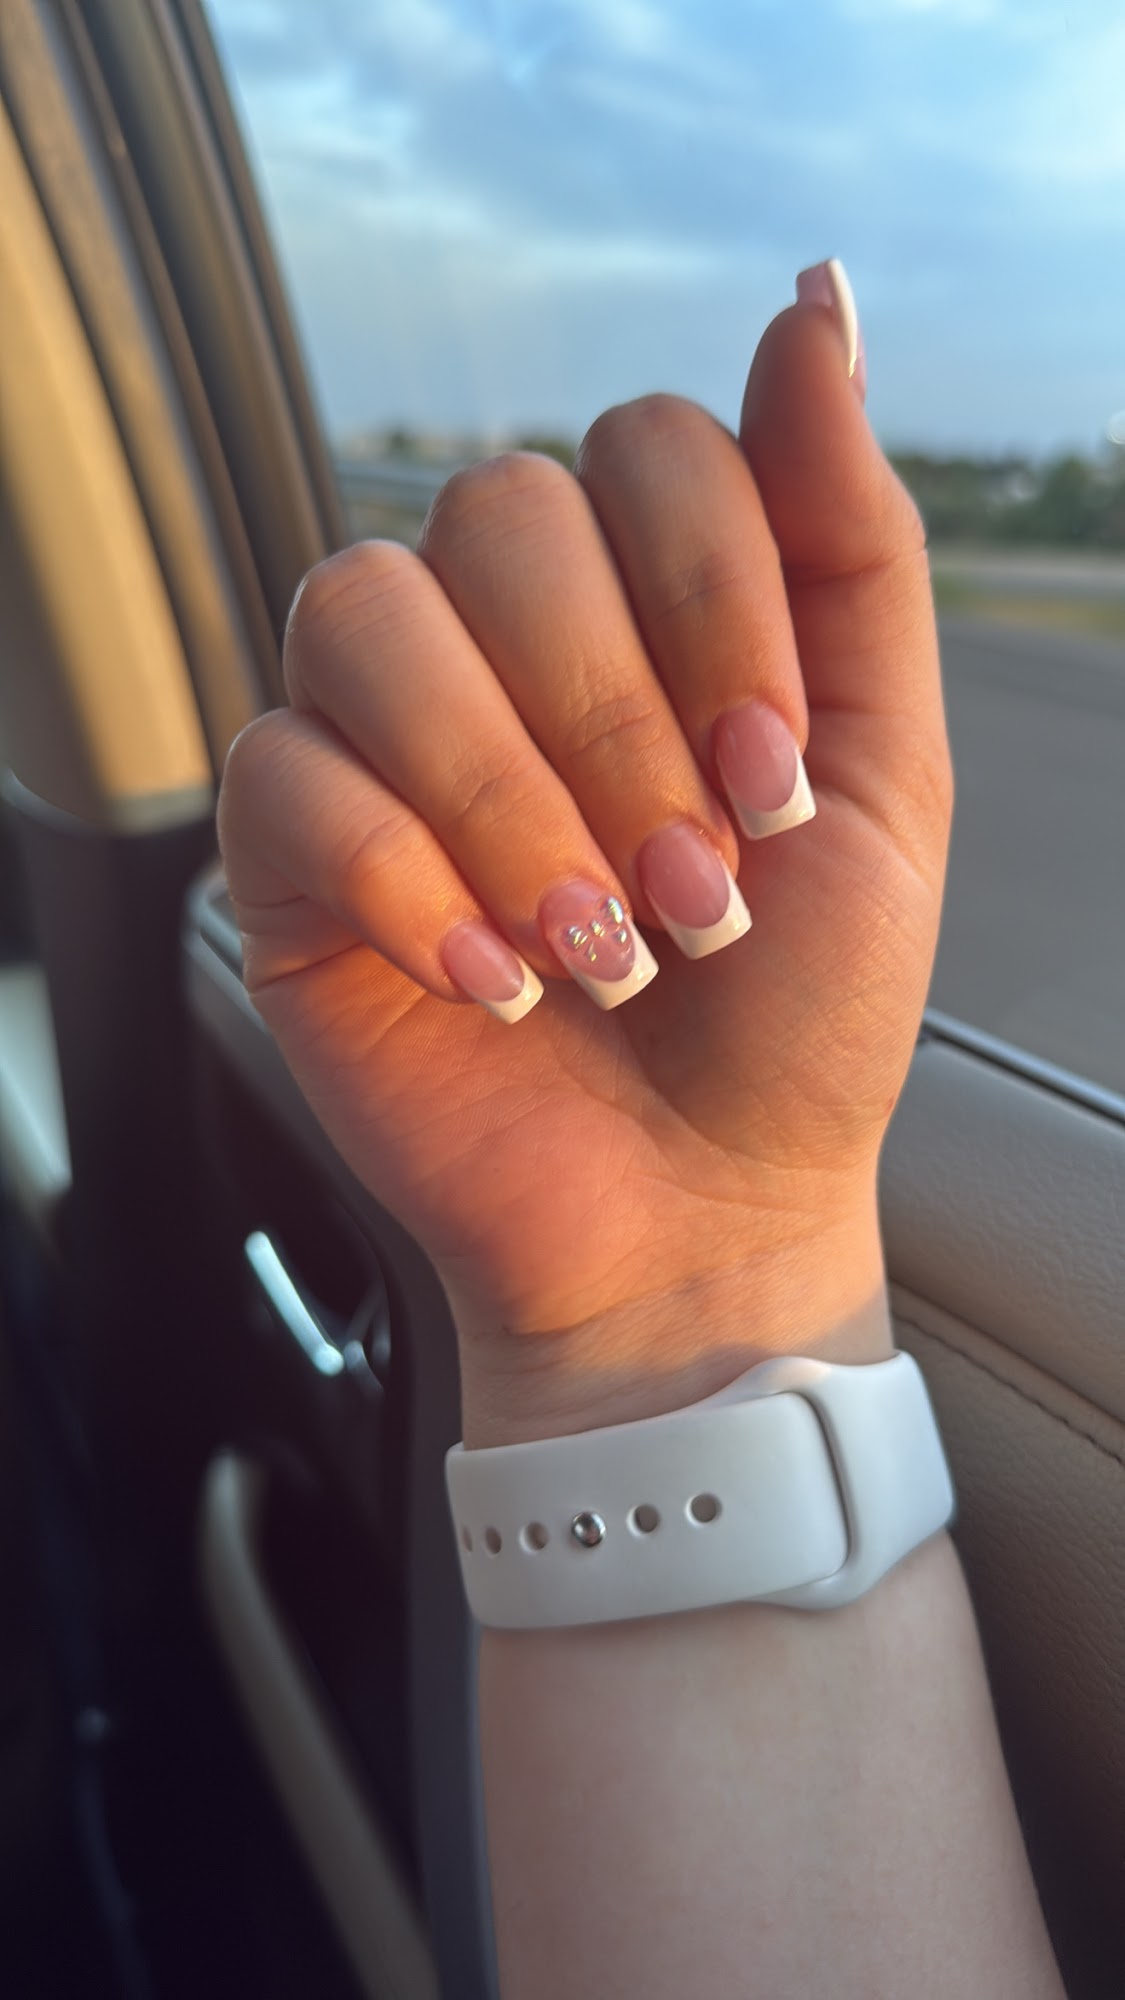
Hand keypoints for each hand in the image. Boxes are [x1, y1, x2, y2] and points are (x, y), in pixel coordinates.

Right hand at [218, 267, 950, 1444]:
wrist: (701, 1207)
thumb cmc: (799, 1006)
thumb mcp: (888, 771)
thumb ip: (852, 539)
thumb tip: (815, 297)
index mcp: (648, 598)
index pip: (647, 446)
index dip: (720, 600)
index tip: (779, 782)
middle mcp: (504, 637)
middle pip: (502, 513)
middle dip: (619, 720)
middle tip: (695, 891)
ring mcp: (383, 733)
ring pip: (368, 611)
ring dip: (508, 797)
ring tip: (596, 949)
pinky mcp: (291, 848)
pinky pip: (287, 772)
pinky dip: (407, 882)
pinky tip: (493, 983)